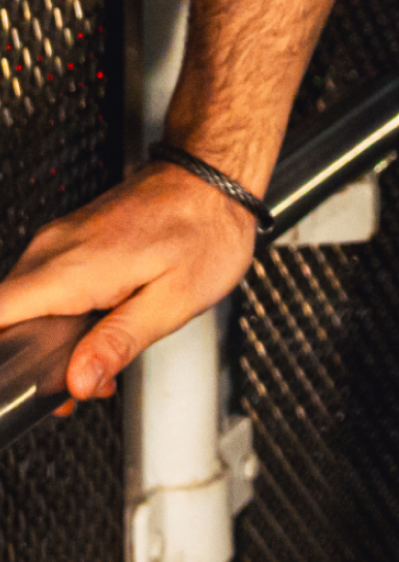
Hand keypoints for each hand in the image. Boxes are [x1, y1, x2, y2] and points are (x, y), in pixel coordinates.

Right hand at [0, 166, 258, 403]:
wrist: (214, 176)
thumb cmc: (205, 229)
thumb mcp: (172, 300)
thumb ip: (118, 343)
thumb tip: (78, 381)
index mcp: (70, 269)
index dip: (3, 356)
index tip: (25, 384)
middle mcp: (53, 249)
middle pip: (6, 317)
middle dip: (33, 360)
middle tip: (79, 385)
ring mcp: (60, 240)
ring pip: (25, 304)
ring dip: (50, 340)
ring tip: (100, 360)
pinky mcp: (71, 239)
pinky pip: (45, 285)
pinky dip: (62, 315)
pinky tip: (101, 328)